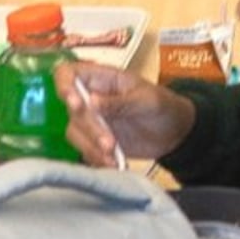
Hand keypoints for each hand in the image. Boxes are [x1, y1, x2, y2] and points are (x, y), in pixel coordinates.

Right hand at [62, 60, 190, 168]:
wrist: (175, 133)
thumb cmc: (163, 105)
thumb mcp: (146, 99)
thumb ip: (119, 102)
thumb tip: (91, 102)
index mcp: (101, 78)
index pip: (68, 74)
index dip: (64, 86)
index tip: (75, 103)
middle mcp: (90, 98)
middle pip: (72, 110)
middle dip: (90, 128)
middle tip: (109, 142)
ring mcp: (91, 121)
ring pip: (75, 133)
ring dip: (91, 147)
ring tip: (113, 156)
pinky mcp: (95, 142)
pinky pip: (85, 151)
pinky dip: (97, 159)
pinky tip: (113, 164)